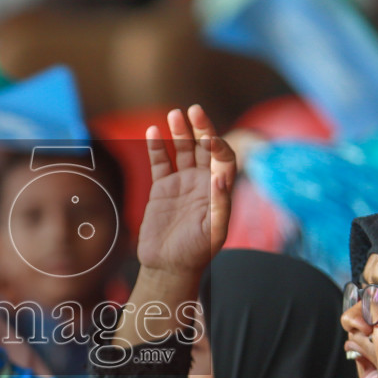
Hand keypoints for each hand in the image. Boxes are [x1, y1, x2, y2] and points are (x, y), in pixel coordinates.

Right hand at [137, 105, 234, 278]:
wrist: (168, 267)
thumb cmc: (195, 253)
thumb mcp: (213, 232)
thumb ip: (220, 204)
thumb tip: (221, 175)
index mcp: (219, 190)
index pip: (224, 159)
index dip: (219, 146)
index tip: (210, 139)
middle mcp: (203, 182)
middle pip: (204, 148)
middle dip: (201, 129)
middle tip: (194, 110)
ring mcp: (182, 183)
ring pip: (182, 150)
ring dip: (179, 132)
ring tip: (174, 114)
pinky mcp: (162, 188)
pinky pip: (160, 162)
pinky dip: (156, 147)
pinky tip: (153, 132)